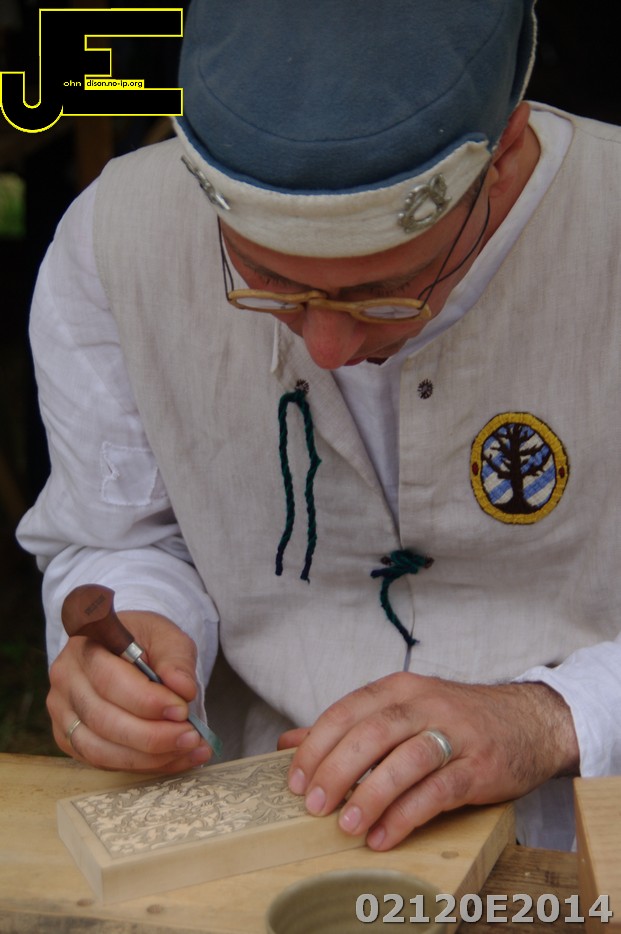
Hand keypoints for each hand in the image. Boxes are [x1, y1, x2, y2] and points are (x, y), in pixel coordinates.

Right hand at [47, 610, 212, 772]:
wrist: (125, 651)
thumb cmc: (144, 641)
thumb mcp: (165, 637)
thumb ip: (175, 659)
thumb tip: (183, 688)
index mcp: (85, 648)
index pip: (110, 681)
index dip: (146, 701)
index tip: (182, 709)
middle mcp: (66, 682)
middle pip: (104, 720)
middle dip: (152, 735)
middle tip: (191, 736)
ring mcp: (63, 714)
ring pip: (101, 750)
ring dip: (149, 757)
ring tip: (189, 749)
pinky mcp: (70, 740)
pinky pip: (103, 762)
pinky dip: (143, 765)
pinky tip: (175, 758)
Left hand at [279, 672, 578, 849]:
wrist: (528, 722)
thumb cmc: (454, 721)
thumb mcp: (402, 711)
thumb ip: (348, 726)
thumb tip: (289, 743)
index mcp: (399, 688)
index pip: (347, 711)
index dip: (317, 746)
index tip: (296, 781)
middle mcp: (425, 704)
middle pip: (372, 733)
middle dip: (336, 770)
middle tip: (313, 806)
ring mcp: (454, 734)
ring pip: (404, 761)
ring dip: (370, 796)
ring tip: (346, 826)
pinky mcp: (478, 766)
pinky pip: (437, 791)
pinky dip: (406, 815)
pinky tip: (384, 836)